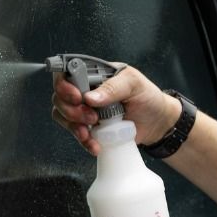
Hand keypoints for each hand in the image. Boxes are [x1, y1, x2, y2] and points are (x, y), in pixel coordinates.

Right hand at [51, 64, 180, 155]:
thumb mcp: (135, 84)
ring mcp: (85, 108)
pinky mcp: (88, 126)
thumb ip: (113, 87)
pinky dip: (82, 140)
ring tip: (91, 133)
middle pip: (59, 96)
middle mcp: (86, 89)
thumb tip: (91, 96)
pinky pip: (74, 132)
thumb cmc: (148, 98)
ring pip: (62, 115)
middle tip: (92, 117)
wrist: (157, 123)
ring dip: (73, 126)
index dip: (65, 85)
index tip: (77, 97)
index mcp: (95, 73)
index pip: (67, 72)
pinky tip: (94, 144)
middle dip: (71, 110)